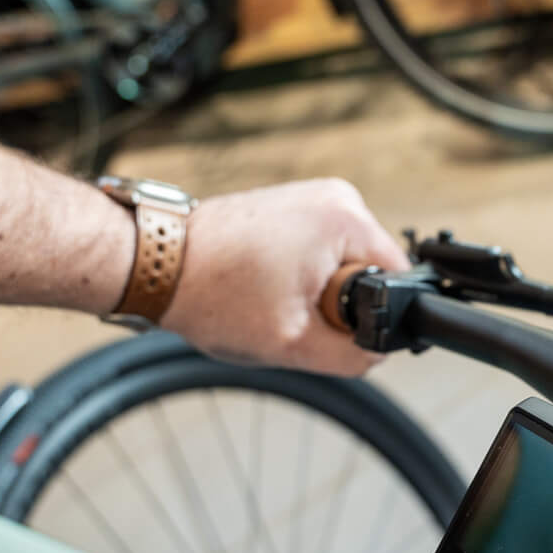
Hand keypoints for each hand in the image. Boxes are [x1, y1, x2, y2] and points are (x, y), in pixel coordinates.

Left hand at [159, 179, 410, 376]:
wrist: (156, 264)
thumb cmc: (210, 292)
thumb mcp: (294, 345)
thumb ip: (353, 355)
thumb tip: (377, 352)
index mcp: (346, 219)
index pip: (396, 279)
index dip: (370, 318)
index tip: (323, 325)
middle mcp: (335, 197)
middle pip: (370, 271)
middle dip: (337, 304)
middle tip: (288, 313)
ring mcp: (311, 196)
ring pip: (342, 265)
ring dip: (315, 290)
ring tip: (270, 296)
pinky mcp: (290, 205)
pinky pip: (319, 252)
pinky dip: (298, 275)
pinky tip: (263, 283)